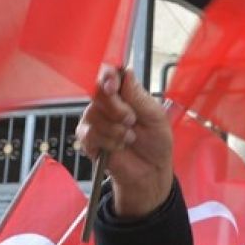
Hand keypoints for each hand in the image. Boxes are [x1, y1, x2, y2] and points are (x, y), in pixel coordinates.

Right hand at [75, 68, 173, 218]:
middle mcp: (106, 103)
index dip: (107, 76)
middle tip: (131, 120)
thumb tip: (127, 73)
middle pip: (97, 92)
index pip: (108, 74)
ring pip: (93, 114)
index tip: (113, 86)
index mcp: (124, 93)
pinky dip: (109, 141)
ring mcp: (95, 120)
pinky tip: (118, 146)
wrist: (151, 171)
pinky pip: (90, 134)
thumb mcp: (156, 116)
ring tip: (129, 137)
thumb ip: (139, 96)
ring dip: (116, 129)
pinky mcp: (88, 139)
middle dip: (117, 108)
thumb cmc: (156, 142)